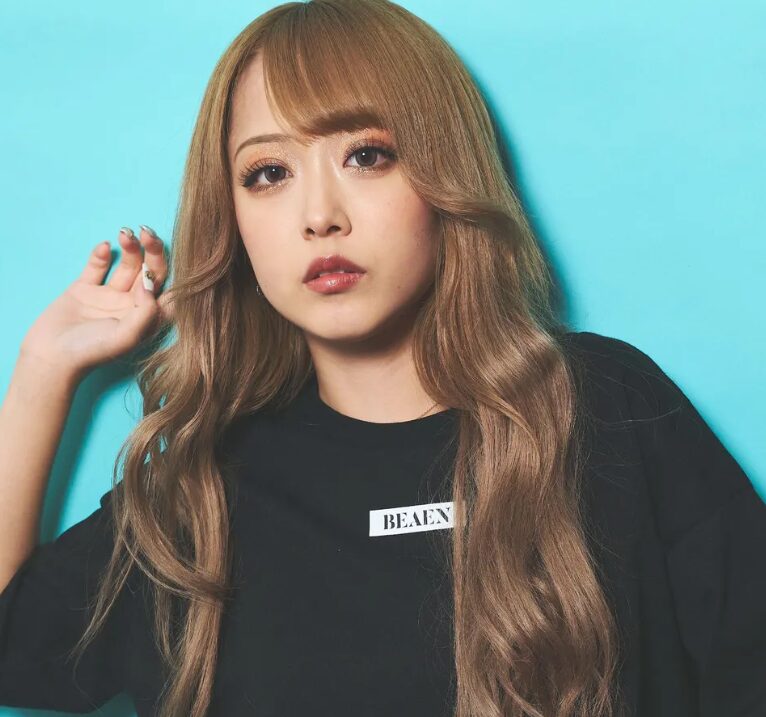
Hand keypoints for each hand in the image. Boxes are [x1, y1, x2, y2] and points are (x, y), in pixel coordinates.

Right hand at [19, 226, 171, 379]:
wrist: (50, 357)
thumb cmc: (92, 352)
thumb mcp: (127, 336)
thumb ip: (146, 310)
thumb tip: (151, 281)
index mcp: (149, 319)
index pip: (172, 291)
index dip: (177, 272)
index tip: (173, 254)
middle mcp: (133, 306)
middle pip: (151, 272)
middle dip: (153, 252)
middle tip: (147, 233)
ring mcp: (110, 296)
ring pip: (127, 265)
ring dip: (130, 248)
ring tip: (125, 234)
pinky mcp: (85, 289)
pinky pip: (98, 266)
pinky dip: (102, 254)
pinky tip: (104, 247)